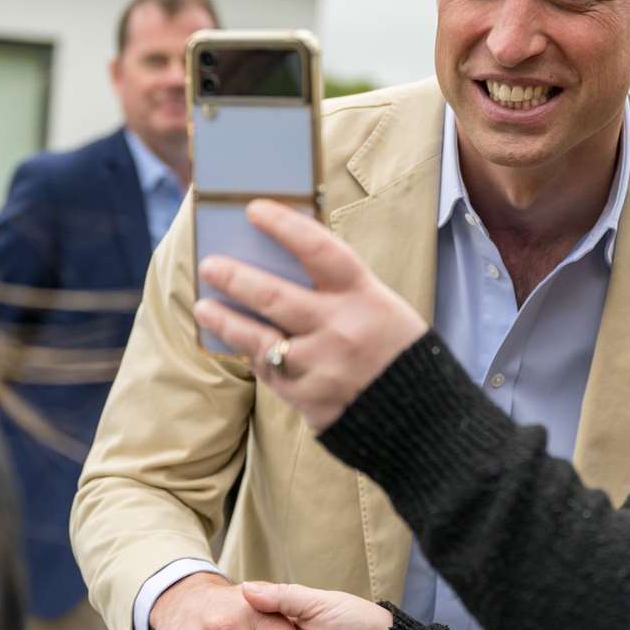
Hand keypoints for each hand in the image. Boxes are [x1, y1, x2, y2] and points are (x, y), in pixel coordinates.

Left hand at [193, 199, 428, 432]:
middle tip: (210, 265)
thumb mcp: (383, 308)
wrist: (425, 421)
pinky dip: (252, 356)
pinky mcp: (310, 401)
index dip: (284, 225)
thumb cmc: (399, 353)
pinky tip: (238, 344)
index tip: (254, 209)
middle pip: (274, 296)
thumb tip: (284, 264)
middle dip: (235, 277)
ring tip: (203, 306)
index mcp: (366, 297)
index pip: (318, 249)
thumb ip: (341, 291)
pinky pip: (270, 374)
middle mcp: (342, 329)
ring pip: (259, 340)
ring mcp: (323, 368)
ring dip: (226, 320)